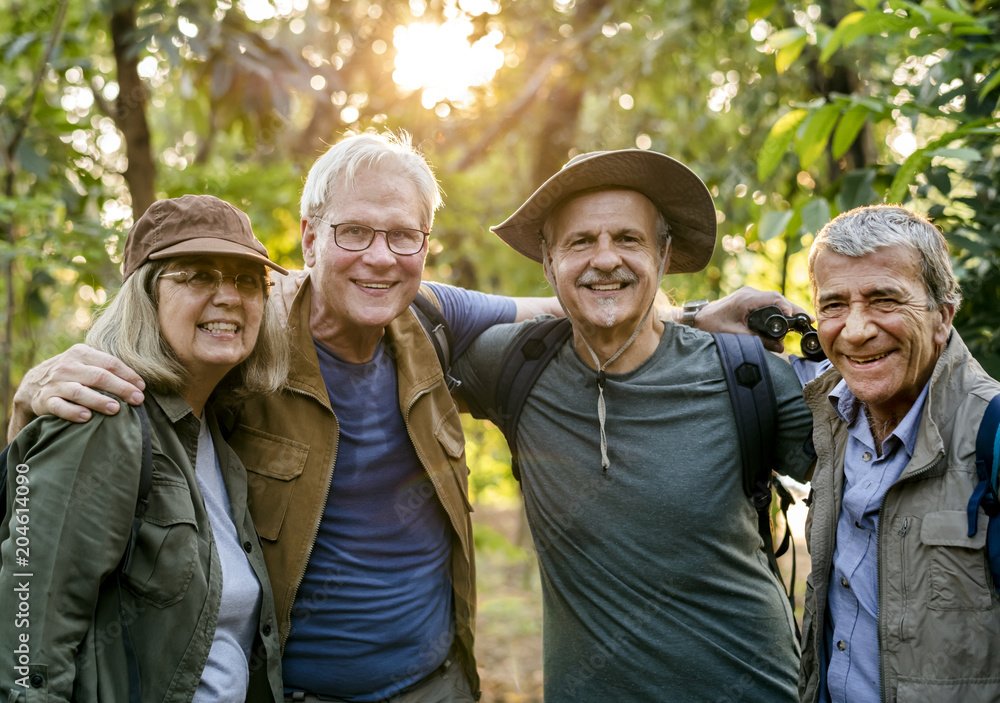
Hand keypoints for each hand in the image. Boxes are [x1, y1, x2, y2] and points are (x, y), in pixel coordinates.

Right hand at [8, 344, 144, 440]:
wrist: (32, 385)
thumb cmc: (71, 374)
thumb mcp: (84, 362)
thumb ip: (106, 367)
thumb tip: (138, 383)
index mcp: (80, 353)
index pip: (109, 363)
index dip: (128, 375)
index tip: (142, 387)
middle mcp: (67, 367)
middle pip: (99, 377)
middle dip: (121, 388)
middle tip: (138, 400)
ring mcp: (55, 384)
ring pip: (80, 392)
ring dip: (99, 401)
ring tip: (116, 409)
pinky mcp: (45, 401)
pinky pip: (60, 407)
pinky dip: (73, 412)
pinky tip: (87, 417)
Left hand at [693, 287, 812, 352]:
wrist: (696, 319)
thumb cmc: (711, 326)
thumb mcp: (736, 336)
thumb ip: (759, 341)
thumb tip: (781, 348)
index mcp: (746, 299)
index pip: (775, 298)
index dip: (789, 308)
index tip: (799, 320)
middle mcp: (749, 293)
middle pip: (778, 298)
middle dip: (794, 309)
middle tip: (808, 321)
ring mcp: (748, 294)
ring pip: (773, 299)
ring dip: (787, 309)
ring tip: (801, 321)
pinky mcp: (747, 298)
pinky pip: (767, 302)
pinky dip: (777, 309)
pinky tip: (786, 318)